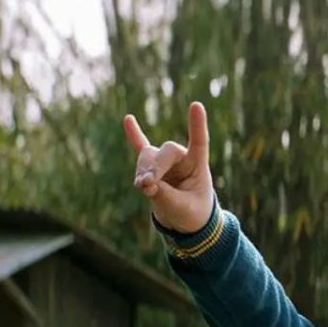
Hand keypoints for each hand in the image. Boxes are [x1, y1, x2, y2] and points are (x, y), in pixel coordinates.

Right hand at [123, 101, 214, 233]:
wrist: (185, 221)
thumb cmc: (191, 213)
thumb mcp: (182, 208)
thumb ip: (164, 195)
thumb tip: (143, 183)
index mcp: (197, 165)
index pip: (199, 142)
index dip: (197, 125)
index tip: (196, 105)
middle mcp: (181, 158)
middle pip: (164, 152)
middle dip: (154, 168)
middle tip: (147, 185)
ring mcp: (166, 161)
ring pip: (148, 156)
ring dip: (142, 171)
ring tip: (142, 187)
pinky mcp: (152, 167)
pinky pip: (141, 148)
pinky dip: (134, 136)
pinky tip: (128, 119)